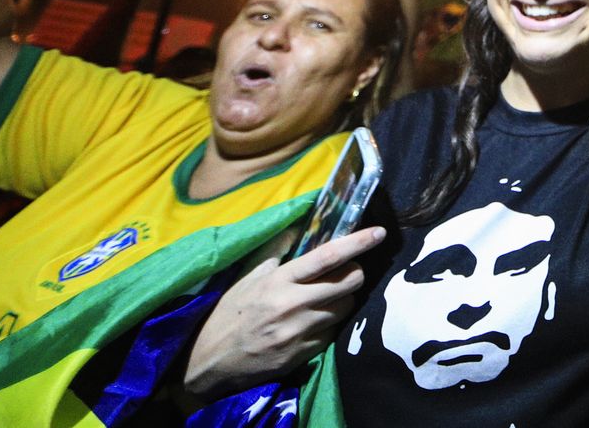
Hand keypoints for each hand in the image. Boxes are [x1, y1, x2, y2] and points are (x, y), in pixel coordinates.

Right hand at [183, 227, 383, 401]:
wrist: (210, 363)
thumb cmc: (228, 315)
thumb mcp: (246, 278)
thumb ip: (275, 251)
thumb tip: (297, 224)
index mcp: (278, 281)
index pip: (327, 256)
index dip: (357, 243)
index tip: (379, 232)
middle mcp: (293, 305)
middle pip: (349, 281)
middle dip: (355, 272)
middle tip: (346, 272)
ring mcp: (301, 331)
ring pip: (346, 307)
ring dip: (344, 298)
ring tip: (327, 297)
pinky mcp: (305, 353)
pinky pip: (334, 331)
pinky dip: (332, 322)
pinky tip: (316, 320)